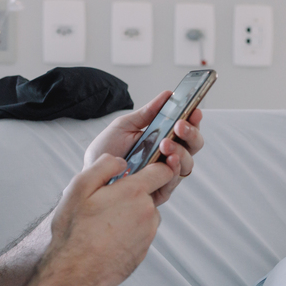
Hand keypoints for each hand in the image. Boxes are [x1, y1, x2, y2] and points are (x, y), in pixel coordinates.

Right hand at [44, 153, 173, 285]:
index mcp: (134, 193)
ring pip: (145, 216)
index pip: (162, 171)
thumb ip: (104, 165)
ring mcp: (147, 235)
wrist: (74, 272)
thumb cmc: (74, 230)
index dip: (155, 167)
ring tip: (104, 224)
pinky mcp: (143, 252)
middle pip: (149, 195)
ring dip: (130, 215)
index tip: (144, 169)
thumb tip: (121, 161)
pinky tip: (106, 239)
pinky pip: (140, 235)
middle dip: (132, 195)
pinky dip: (128, 234)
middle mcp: (147, 213)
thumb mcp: (79, 187)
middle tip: (105, 204)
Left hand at [84, 90, 205, 205]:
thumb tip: (168, 95)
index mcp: (164, 138)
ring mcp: (165, 173)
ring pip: (187, 163)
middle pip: (193, 145)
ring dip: (180, 151)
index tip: (193, 110)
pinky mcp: (159, 191)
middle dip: (191, 133)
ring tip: (165, 144)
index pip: (186, 129)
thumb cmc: (107, 151)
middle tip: (179, 125)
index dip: (193, 119)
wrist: (91, 173)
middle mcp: (168, 156)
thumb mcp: (125, 125)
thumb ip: (148, 112)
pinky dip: (173, 170)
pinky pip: (173, 182)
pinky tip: (168, 161)